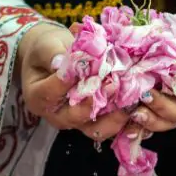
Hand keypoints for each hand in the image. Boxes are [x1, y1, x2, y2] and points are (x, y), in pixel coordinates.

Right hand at [19, 24, 129, 139]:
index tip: (82, 66)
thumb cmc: (47, 50)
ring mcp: (77, 120)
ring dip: (114, 117)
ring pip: (95, 129)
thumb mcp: (44, 45)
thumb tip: (61, 62)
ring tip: (129, 99)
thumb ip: (51, 53)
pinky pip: (109, 126)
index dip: (66, 82)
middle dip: (94, 102)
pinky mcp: (94, 121)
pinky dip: (123, 118)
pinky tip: (136, 104)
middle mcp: (56, 115)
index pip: (50, 93)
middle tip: (112, 84)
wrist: (53, 57)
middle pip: (74, 118)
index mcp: (38, 98)